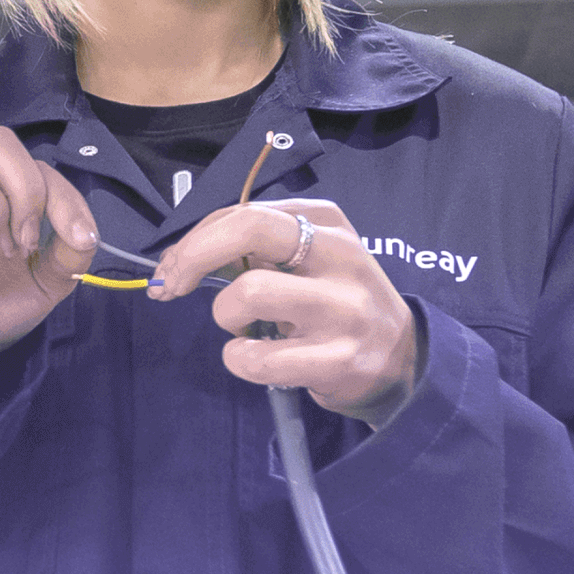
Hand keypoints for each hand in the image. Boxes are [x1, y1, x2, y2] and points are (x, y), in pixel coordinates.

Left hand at [153, 199, 423, 426]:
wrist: (401, 360)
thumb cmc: (337, 303)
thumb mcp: (310, 258)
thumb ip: (257, 248)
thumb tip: (181, 258)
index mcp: (327, 222)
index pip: (244, 212)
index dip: (194, 240)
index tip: (173, 267)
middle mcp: (340, 255)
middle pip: (247, 230)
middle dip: (193, 256)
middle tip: (173, 286)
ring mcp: (342, 308)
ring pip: (247, 293)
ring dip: (226, 317)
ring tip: (244, 329)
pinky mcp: (337, 359)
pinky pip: (256, 356)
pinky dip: (239, 359)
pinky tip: (256, 359)